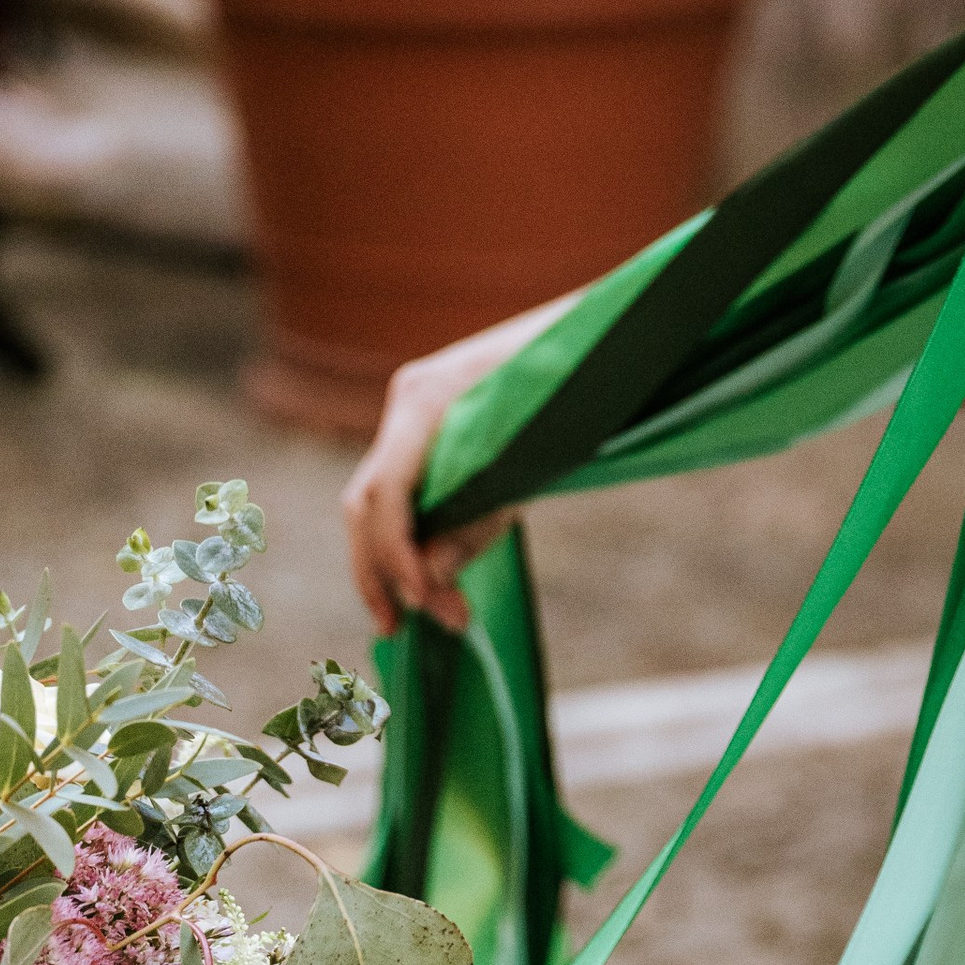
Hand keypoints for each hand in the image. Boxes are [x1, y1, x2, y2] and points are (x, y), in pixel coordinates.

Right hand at [342, 299, 578, 636]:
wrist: (600, 336)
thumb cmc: (573, 388)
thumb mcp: (531, 463)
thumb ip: (477, 520)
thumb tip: (430, 579)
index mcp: (425, 398)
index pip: (383, 491)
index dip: (394, 554)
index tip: (420, 599)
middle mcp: (406, 402)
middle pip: (365, 502)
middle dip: (377, 570)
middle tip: (398, 627)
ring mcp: (413, 416)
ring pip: (377, 503)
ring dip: (391, 563)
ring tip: (418, 616)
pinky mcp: (429, 434)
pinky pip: (404, 496)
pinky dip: (411, 541)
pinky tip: (428, 581)